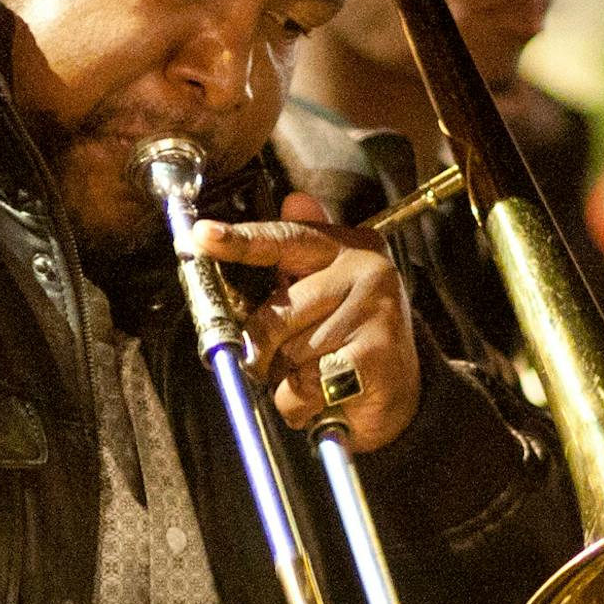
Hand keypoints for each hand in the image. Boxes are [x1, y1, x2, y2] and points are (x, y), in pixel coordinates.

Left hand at [191, 193, 420, 451]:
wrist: (402, 393)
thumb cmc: (349, 339)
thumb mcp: (327, 290)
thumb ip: (301, 254)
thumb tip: (294, 200)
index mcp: (349, 248)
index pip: (285, 239)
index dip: (240, 240)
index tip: (201, 236)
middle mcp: (368, 272)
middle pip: (276, 311)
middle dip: (264, 346)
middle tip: (280, 359)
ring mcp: (374, 313)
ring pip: (288, 352)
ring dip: (286, 377)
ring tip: (314, 375)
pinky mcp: (374, 357)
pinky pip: (304, 386)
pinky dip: (300, 402)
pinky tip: (326, 396)